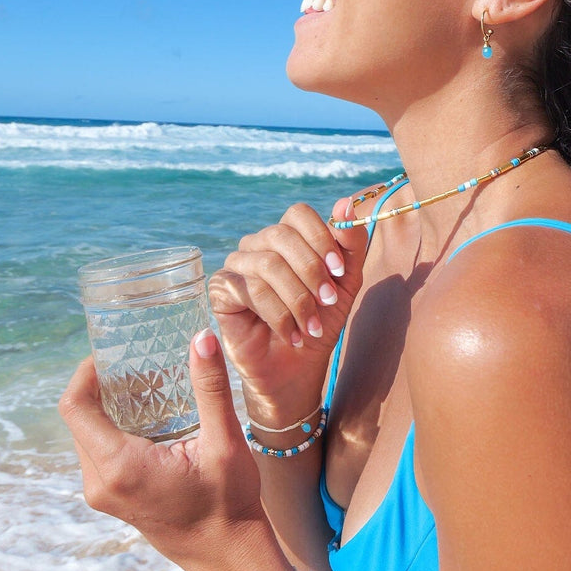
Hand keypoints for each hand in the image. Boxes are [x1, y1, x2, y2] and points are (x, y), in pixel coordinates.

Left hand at [58, 330, 264, 570]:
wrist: (226, 555)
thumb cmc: (228, 501)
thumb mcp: (223, 440)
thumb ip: (210, 387)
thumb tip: (202, 338)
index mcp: (120, 466)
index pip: (75, 407)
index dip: (85, 372)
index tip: (111, 350)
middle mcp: (100, 481)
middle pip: (78, 417)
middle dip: (101, 384)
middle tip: (137, 362)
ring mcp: (102, 492)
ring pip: (86, 433)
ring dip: (107, 405)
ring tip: (146, 385)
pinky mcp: (111, 496)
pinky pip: (97, 450)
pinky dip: (113, 425)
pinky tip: (149, 415)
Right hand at [208, 199, 367, 411]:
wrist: (299, 367)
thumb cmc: (320, 322)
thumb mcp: (345, 283)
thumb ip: (349, 244)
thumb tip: (345, 202)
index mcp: (288, 237)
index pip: (298, 213)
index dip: (320, 238)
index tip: (339, 271)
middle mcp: (259, 245)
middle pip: (281, 235)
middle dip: (311, 271)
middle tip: (328, 302)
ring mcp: (237, 264)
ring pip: (268, 264)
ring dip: (297, 300)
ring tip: (311, 327)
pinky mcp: (221, 289)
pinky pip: (249, 289)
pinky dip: (278, 315)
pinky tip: (291, 334)